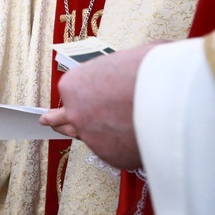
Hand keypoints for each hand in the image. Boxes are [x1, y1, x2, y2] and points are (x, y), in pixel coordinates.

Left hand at [39, 43, 158, 168]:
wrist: (167, 98)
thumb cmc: (150, 70)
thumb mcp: (128, 59)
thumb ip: (118, 70)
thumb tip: (132, 69)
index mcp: (74, 85)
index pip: (72, 91)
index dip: (84, 92)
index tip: (89, 94)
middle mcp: (76, 113)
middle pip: (62, 119)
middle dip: (56, 119)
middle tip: (46, 120)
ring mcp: (91, 136)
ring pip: (84, 137)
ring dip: (81, 134)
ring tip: (70, 135)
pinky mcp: (110, 155)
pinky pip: (112, 151)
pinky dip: (120, 147)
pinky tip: (125, 143)